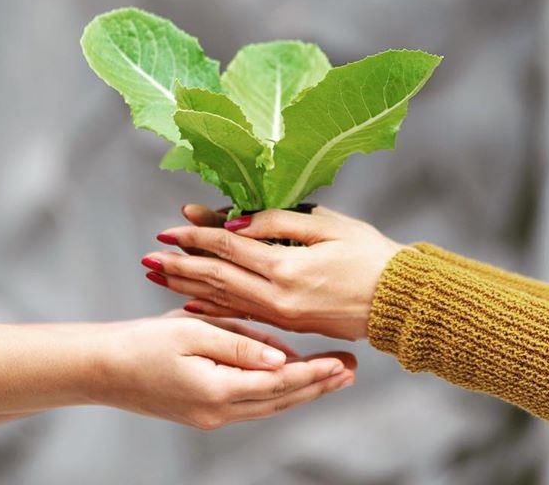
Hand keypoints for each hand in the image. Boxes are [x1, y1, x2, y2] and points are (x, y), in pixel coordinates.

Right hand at [86, 311, 354, 428]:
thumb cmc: (141, 343)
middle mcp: (218, 412)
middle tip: (352, 369)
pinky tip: (291, 378)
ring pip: (269, 404)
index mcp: (217, 391)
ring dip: (303, 390)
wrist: (100, 368)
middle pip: (281, 399)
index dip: (314, 373)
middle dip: (318, 385)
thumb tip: (281, 357)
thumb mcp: (191, 332)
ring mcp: (211, 416)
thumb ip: (239, 343)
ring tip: (333, 375)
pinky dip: (277, 391)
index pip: (279, 383)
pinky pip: (251, 402)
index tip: (343, 362)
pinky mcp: (204, 411)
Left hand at [141, 206, 406, 340]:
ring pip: (223, 299)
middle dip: (180, 265)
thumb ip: (280, 222)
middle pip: (216, 277)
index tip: (169, 226)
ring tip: (159, 278)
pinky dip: (213, 309)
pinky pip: (241, 316)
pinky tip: (192, 306)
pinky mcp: (289, 325)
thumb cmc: (372, 256)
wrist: (400, 301)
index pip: (227, 248)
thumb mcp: (329, 224)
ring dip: (188, 287)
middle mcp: (277, 297)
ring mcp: (281, 316)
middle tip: (148, 256)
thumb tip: (236, 223)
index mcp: (285, 267)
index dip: (196, 234)